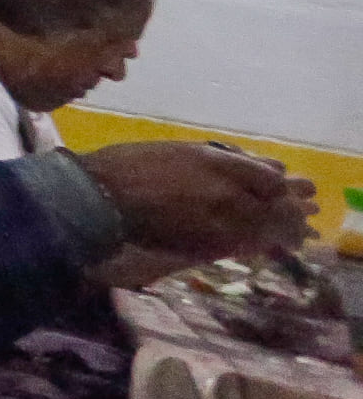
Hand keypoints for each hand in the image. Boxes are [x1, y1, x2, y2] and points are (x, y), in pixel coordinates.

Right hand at [85, 142, 317, 260]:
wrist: (100, 198)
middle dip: (291, 212)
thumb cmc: (133, 164)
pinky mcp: (208, 248)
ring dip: (280, 232)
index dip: (283, 187)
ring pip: (267, 232)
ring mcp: (220, 223)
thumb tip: (268, 170)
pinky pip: (245, 247)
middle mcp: (227, 193)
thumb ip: (225, 160)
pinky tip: (255, 243)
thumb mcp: (181, 150)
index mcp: (217, 163)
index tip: (288, 190)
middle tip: (297, 215)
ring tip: (286, 234)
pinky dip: (255, 244)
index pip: (274, 180)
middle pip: (278, 208)